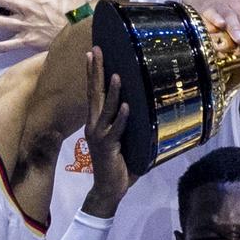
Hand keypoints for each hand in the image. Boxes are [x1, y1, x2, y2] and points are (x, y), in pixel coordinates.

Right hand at [82, 47, 131, 217]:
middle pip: (94, 93)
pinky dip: (122, 118)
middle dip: (95, 71)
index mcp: (96, 122)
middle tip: (96, 50)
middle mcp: (94, 125)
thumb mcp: (123, 138)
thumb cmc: (119, 163)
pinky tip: (127, 106)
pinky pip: (117, 129)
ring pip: (106, 109)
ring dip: (112, 91)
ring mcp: (100, 136)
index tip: (92, 52)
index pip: (94, 92)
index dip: (93, 72)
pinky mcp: (109, 147)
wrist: (109, 190)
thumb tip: (147, 104)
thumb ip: (129, 123)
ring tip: (117, 75)